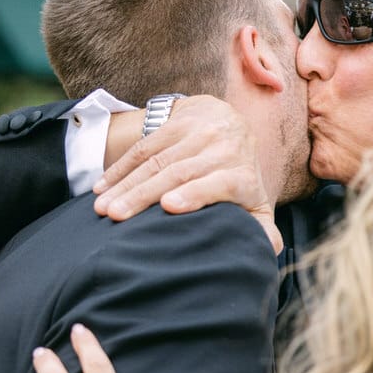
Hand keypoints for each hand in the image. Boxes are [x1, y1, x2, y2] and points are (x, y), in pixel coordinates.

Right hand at [92, 96, 281, 252]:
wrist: (229, 123)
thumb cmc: (238, 176)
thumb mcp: (254, 201)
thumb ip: (261, 227)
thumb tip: (270, 250)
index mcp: (243, 174)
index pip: (220, 182)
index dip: (196, 193)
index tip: (169, 206)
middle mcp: (223, 148)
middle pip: (180, 173)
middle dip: (144, 195)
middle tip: (117, 216)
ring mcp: (198, 133)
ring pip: (157, 160)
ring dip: (126, 184)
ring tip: (102, 207)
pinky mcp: (176, 123)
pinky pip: (144, 146)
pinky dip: (120, 167)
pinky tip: (102, 186)